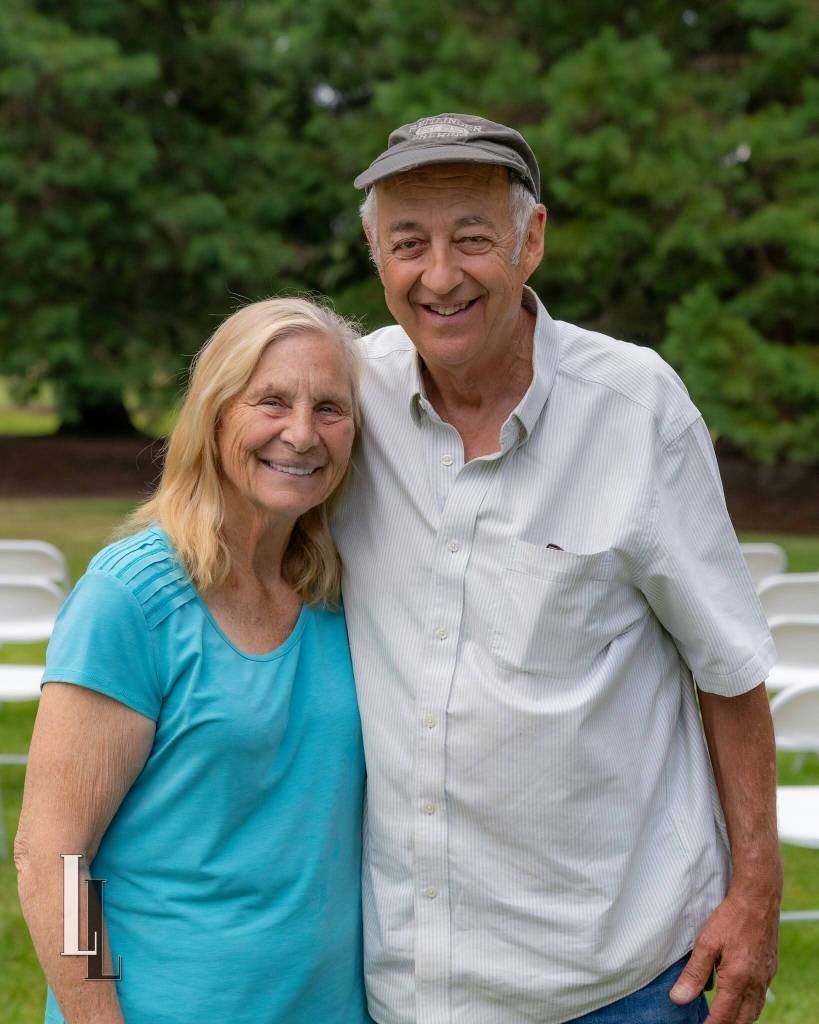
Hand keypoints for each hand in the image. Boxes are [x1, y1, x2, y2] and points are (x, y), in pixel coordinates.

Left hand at [669, 883, 779, 1023]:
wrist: (758, 899)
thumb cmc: (730, 918)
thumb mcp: (706, 942)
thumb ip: (693, 973)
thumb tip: (679, 998)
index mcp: (737, 980)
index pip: (723, 1016)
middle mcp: (755, 983)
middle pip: (742, 1020)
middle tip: (710, 1023)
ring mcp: (765, 977)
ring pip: (754, 1011)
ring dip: (739, 1018)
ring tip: (723, 1015)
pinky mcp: (770, 969)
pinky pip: (761, 996)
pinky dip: (749, 1004)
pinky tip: (739, 996)